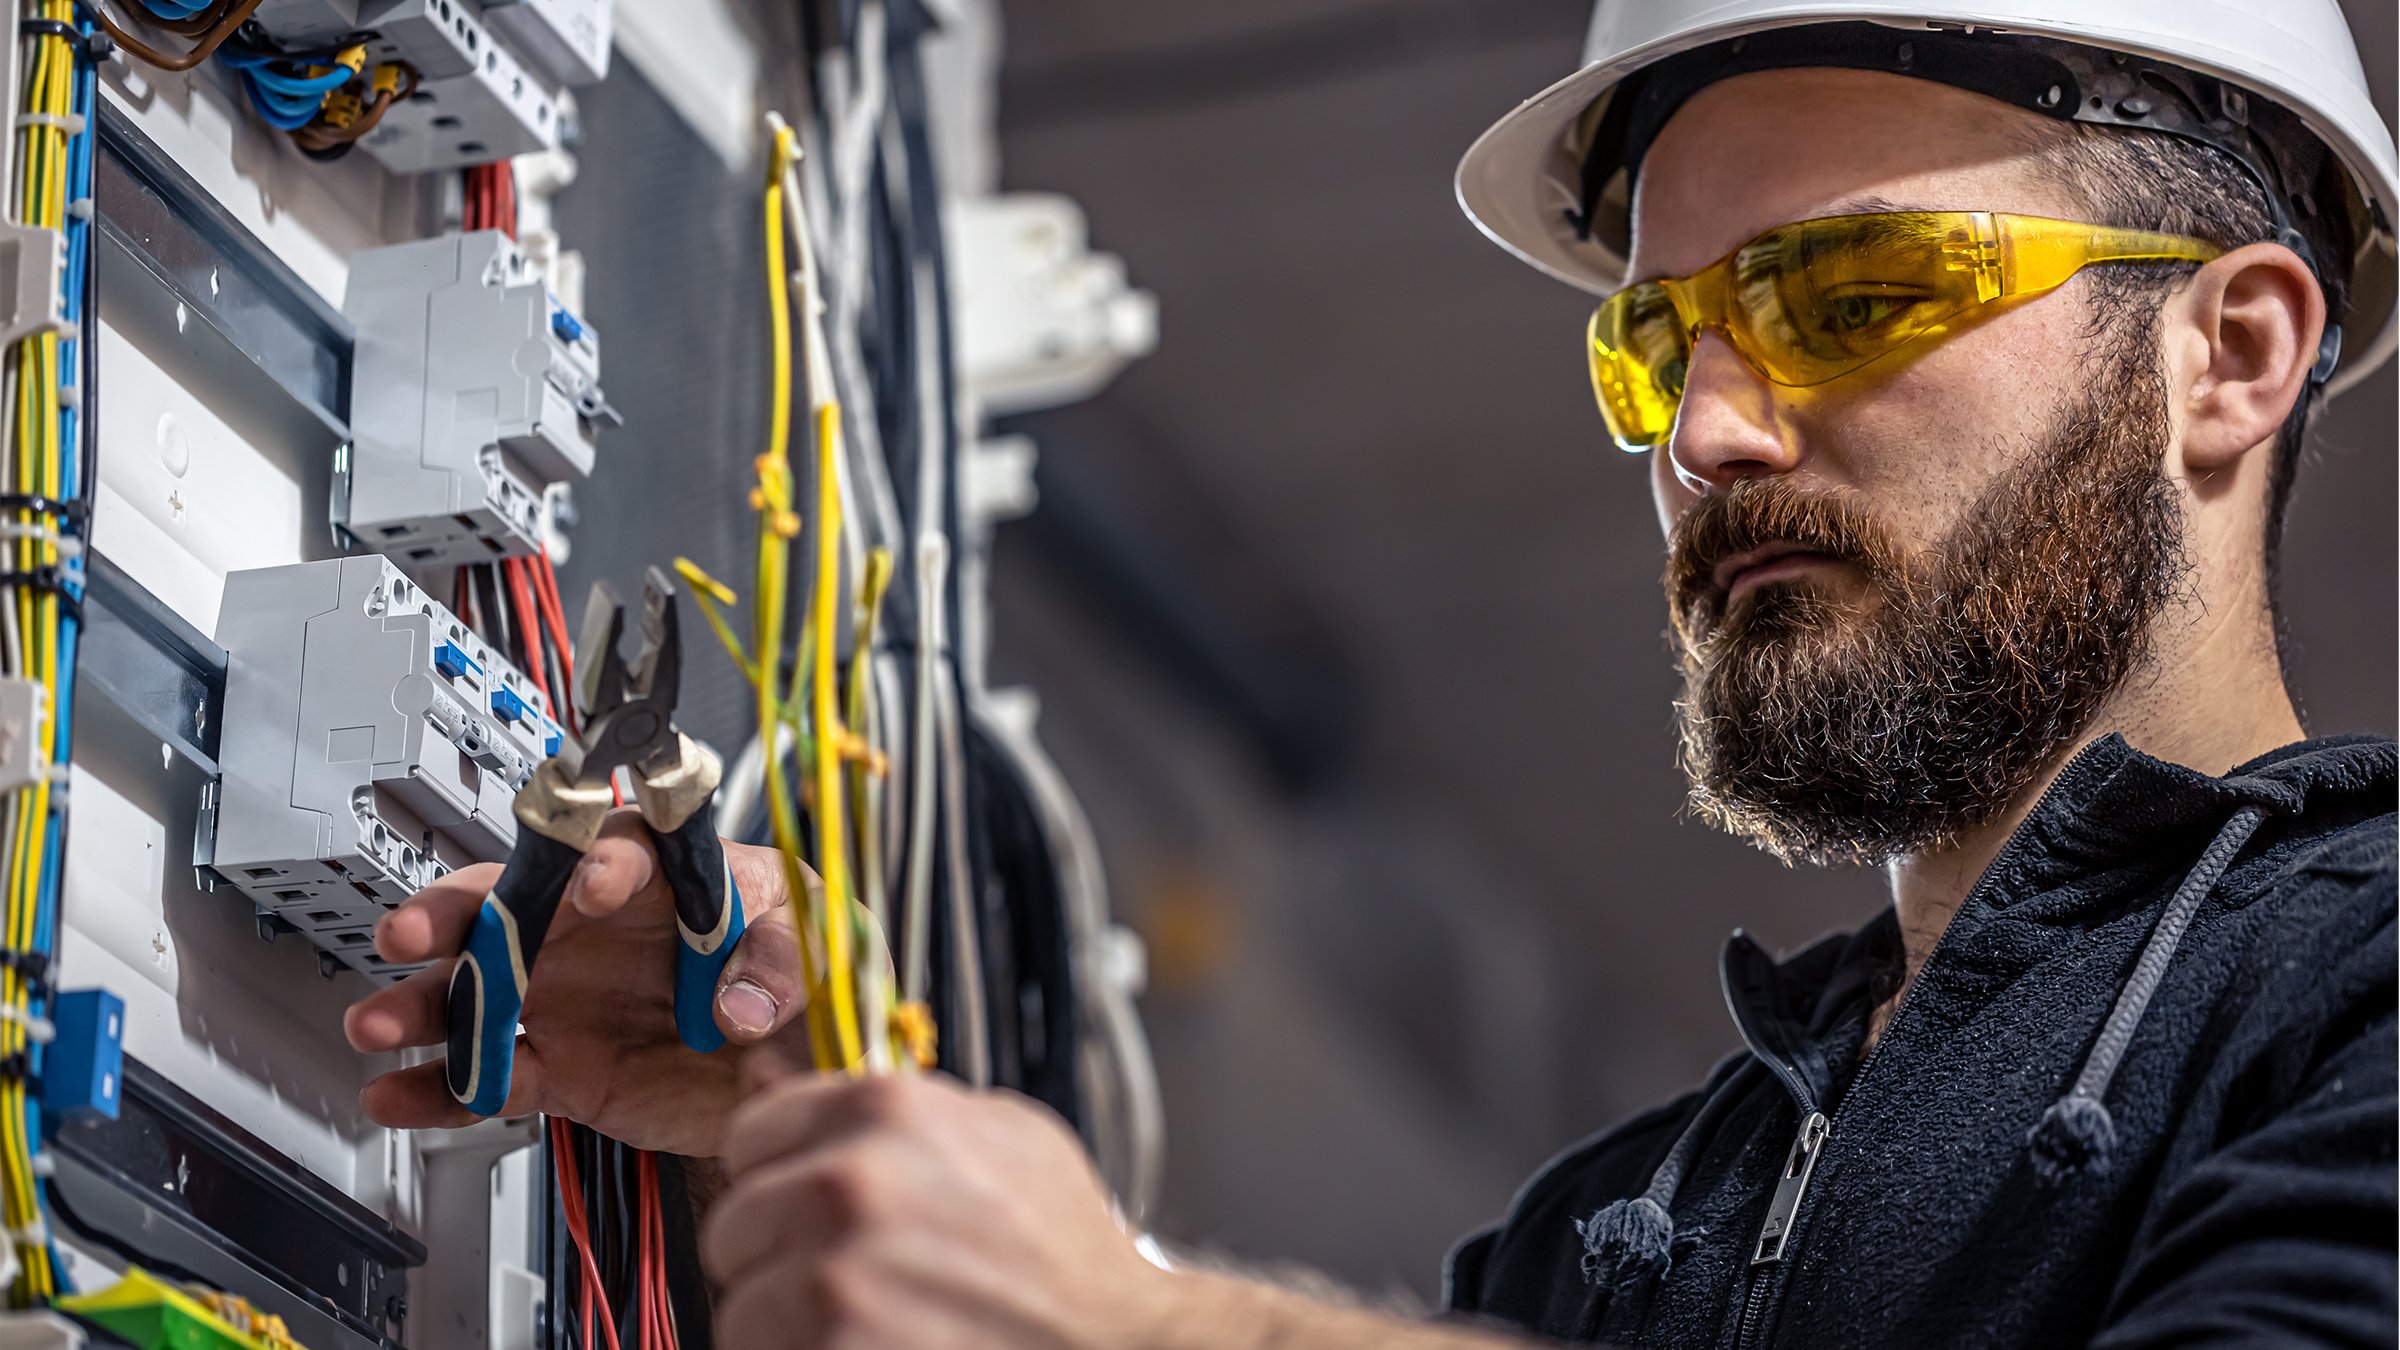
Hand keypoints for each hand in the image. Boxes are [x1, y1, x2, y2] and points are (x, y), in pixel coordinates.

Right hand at [342, 810, 814, 1155]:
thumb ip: (779, 962)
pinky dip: (443, 1089)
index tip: (592, 884)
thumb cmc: (801, 971)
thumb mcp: (816, 944)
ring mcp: (571, 998)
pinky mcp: (564, 1067)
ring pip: (480, 992)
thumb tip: (739, 1001)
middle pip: (511, 905)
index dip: (600, 862)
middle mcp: (598, 929)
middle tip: (413, 931)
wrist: (799, 1064)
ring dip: (424, 1006)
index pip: (619, 850)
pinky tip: (398, 1094)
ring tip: (377, 1022)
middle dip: (454, 915)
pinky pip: (493, 1076)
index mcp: (663, 876)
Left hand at [704, 1057, 1173, 1348]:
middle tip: (850, 1278)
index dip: (780, 1176)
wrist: (1116, 1345)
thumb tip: (769, 1077)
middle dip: (778, 1256)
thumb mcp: (999, 1133)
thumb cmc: (1063, 1249)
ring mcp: (834, 1277)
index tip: (809, 1206)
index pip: (750, 1135)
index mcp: (884, 1110)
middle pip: (733, 1224)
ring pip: (740, 1307)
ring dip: (787, 1326)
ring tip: (868, 1323)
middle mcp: (849, 1183)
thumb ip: (888, 1106)